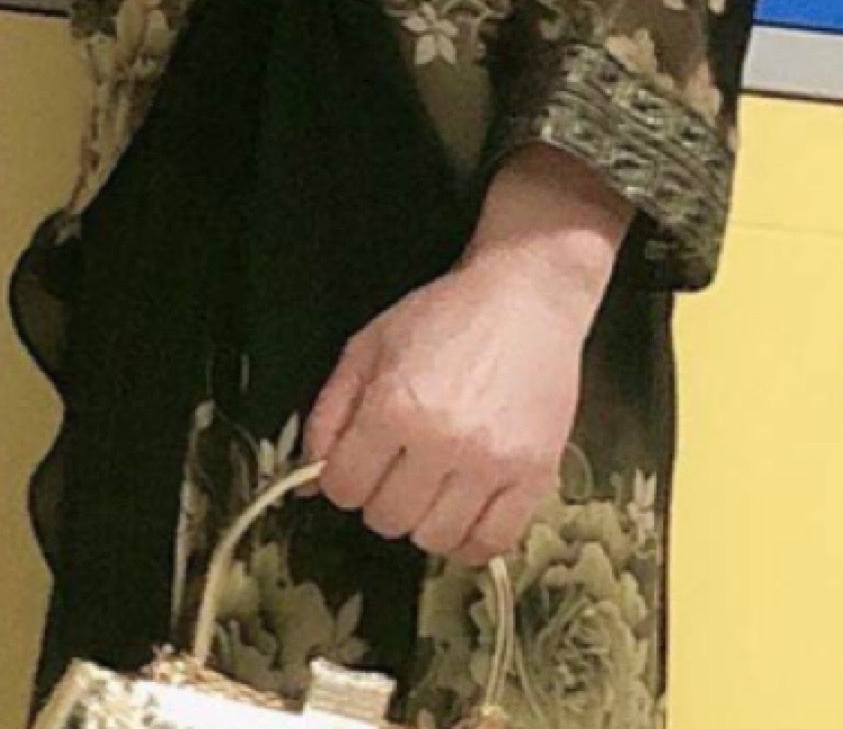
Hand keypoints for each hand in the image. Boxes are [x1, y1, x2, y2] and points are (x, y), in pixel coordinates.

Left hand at [299, 250, 594, 570]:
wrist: (526, 298)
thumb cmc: (445, 316)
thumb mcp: (368, 346)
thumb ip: (329, 413)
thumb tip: (308, 481)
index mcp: (394, 405)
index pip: (344, 488)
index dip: (343, 478)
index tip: (358, 463)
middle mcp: (442, 441)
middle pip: (387, 518)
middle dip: (381, 497)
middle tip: (398, 467)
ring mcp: (492, 463)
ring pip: (435, 539)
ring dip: (424, 519)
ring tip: (433, 485)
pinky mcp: (535, 475)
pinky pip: (492, 543)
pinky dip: (470, 540)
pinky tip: (464, 511)